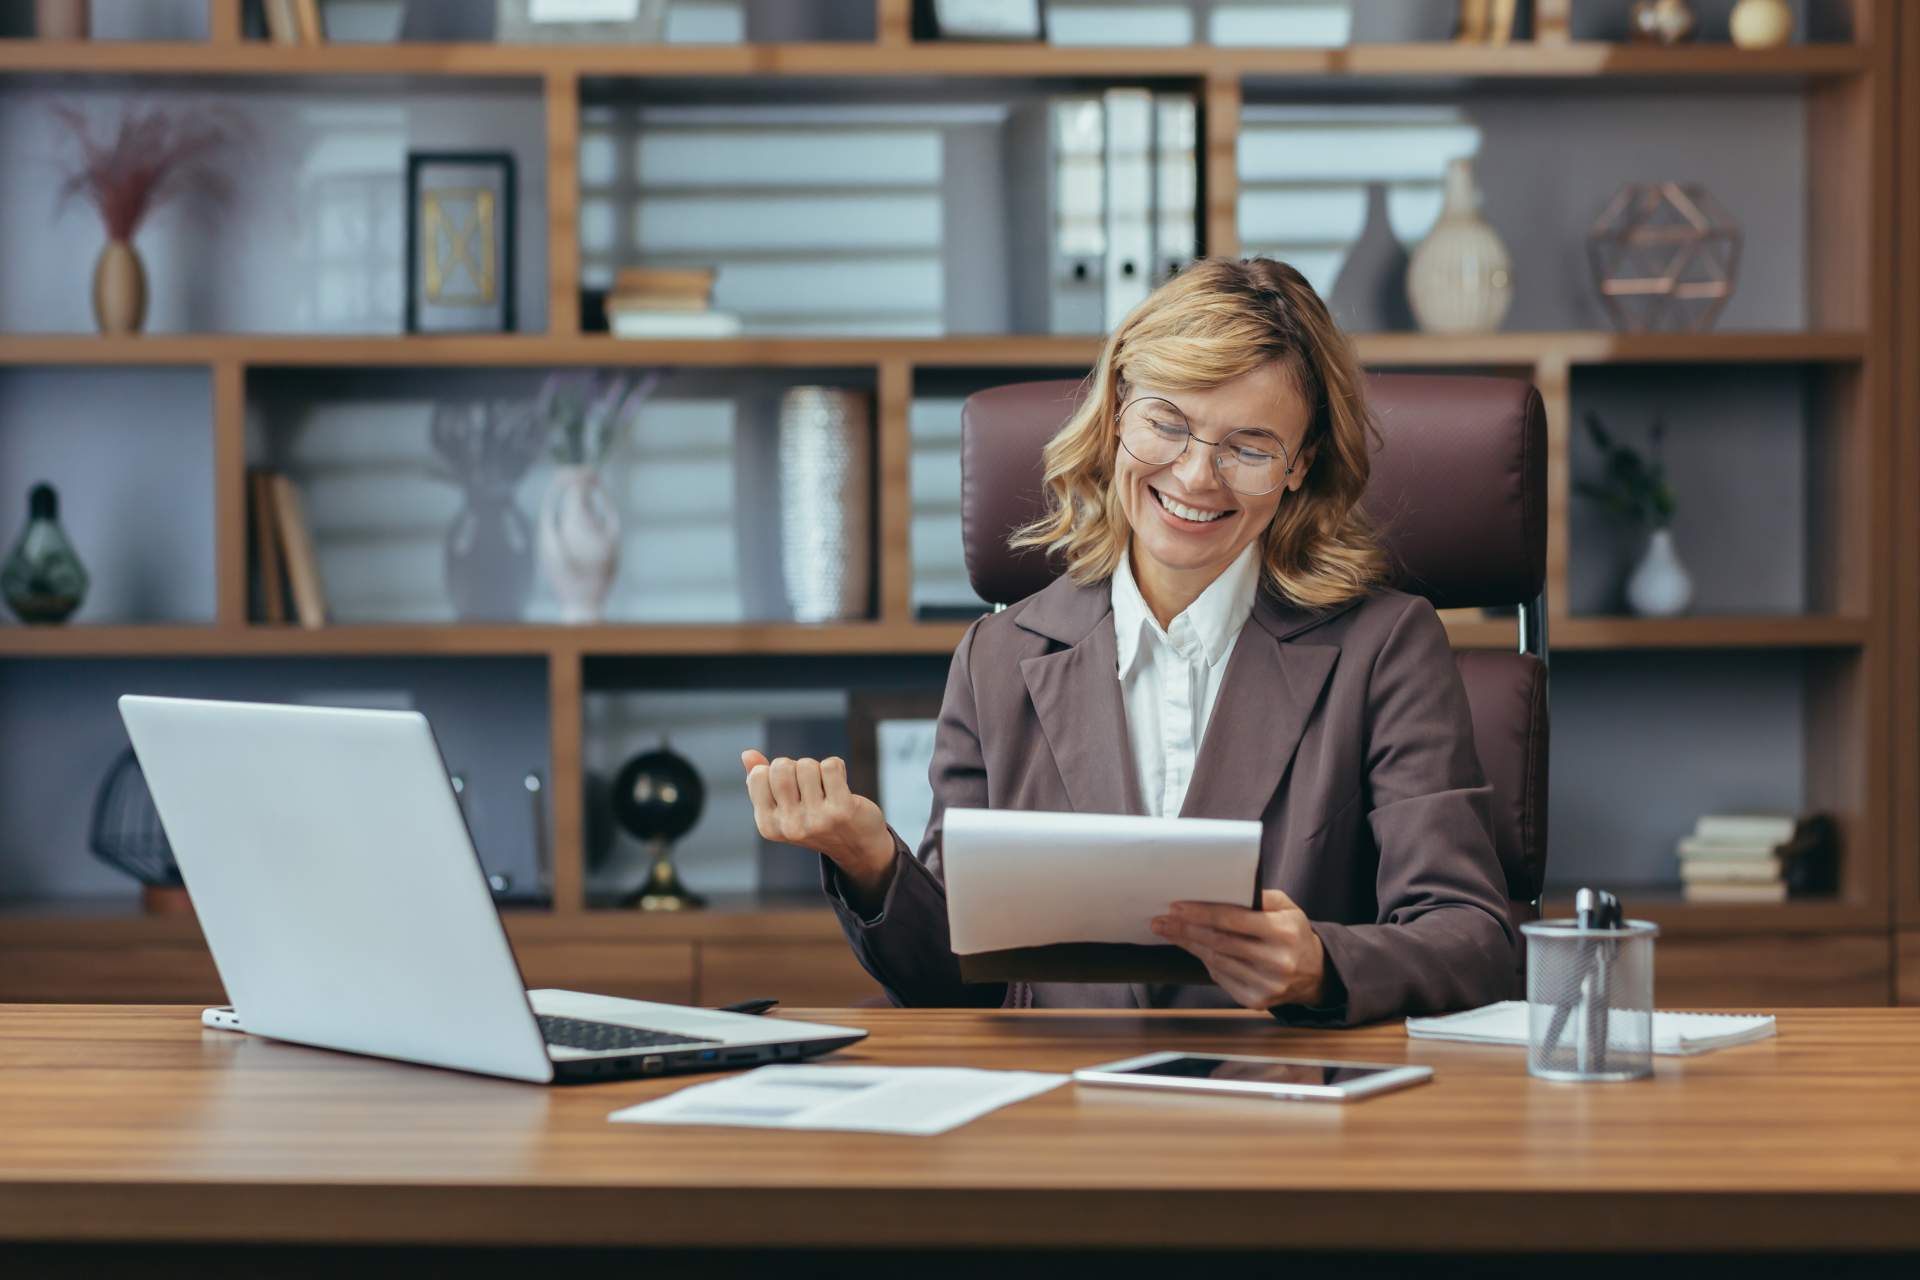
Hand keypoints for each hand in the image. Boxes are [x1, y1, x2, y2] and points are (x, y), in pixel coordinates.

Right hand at [740, 750, 895, 899]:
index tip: (790, 788)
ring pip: (807, 765)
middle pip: (781, 767)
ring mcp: (816, 819)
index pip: (758, 775)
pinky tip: (840, 784)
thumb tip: (747, 754)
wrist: (858, 847)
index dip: (775, 772)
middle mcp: (790, 826)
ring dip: (817, 768)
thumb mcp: (784, 808)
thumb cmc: (816, 820)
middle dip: (796, 766)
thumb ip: (763, 782)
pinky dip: (836, 767)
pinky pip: (831, 765)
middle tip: (809, 784)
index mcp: (768, 826)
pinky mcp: (842, 810)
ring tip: (826, 787)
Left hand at [1151, 889, 1327, 1011]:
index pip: (1234, 921)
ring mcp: (1266, 984)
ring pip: (1216, 961)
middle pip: (1220, 942)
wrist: (1315, 972)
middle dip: (1186, 930)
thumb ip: (1258, 897)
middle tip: (1161, 921)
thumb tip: (1221, 889)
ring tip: (1170, 932)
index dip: (1201, 914)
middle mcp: (1276, 961)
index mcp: (1283, 931)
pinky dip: (1205, 962)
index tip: (1176, 907)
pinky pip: (1221, 978)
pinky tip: (1195, 949)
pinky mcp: (1256, 1001)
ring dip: (1189, 945)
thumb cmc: (1293, 932)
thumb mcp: (1286, 907)